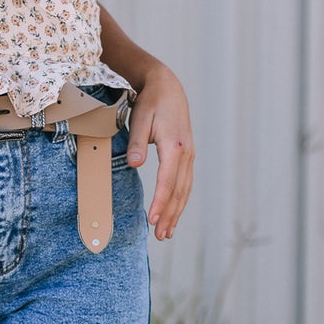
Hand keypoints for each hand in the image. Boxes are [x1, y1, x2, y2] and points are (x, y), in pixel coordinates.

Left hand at [125, 64, 194, 238]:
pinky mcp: (187, 157)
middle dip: (169, 215)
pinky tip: (173, 214)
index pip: (167, 181)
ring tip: (167, 233)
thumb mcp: (140, 118)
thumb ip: (136, 143)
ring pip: (185, 190)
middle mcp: (187, 153)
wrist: (167, 87)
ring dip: (176, 212)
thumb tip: (134, 165)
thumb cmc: (151, 103)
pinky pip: (185, 184)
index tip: (152, 220)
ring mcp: (189, 156)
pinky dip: (180, 201)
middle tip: (160, 236)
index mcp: (175, 146)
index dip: (160, 202)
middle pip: (179, 191)